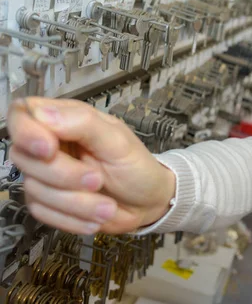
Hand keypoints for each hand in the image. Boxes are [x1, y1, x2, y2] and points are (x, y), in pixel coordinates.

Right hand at [6, 98, 175, 234]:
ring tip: (107, 206)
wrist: (148, 203)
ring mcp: (44, 175)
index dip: (26, 131)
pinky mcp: (46, 203)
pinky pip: (42, 213)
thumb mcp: (118, 141)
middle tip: (98, 180)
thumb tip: (42, 114)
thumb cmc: (135, 166)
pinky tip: (96, 217)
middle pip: (24, 156)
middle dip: (63, 175)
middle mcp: (48, 144)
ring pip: (34, 189)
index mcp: (64, 120)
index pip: (22, 114)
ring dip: (75, 203)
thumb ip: (83, 123)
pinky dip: (72, 218)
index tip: (48, 150)